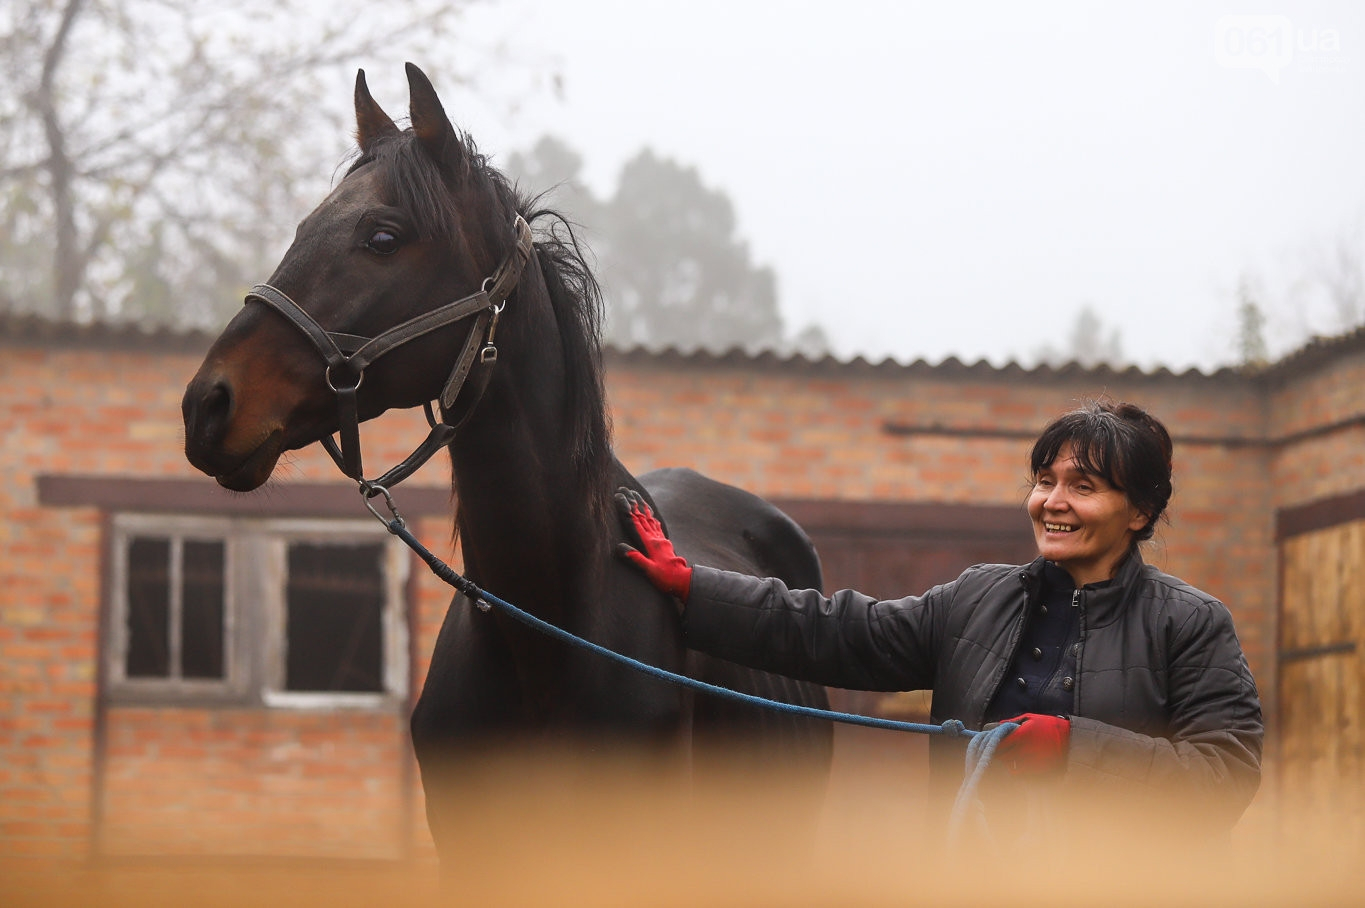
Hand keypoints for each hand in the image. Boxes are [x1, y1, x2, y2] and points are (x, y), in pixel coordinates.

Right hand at [614, 488, 691, 603]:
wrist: (683, 581)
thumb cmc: (665, 578)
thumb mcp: (649, 571)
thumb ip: (635, 558)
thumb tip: (619, 547)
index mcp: (649, 542)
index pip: (635, 521)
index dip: (626, 508)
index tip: (619, 496)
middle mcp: (654, 537)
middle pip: (641, 515)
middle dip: (632, 502)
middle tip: (624, 489)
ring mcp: (660, 539)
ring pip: (649, 517)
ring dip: (641, 505)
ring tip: (635, 495)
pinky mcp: (663, 542)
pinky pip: (656, 524)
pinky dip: (650, 515)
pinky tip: (649, 513)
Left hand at [995, 713, 1069, 774]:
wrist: (1071, 740)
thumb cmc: (1051, 726)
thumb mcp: (1033, 718)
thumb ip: (1014, 721)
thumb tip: (1000, 724)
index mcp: (1022, 734)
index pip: (1001, 741)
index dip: (996, 742)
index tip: (995, 741)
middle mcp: (1025, 748)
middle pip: (1004, 754)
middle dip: (1000, 752)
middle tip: (999, 750)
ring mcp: (1031, 760)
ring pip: (1010, 764)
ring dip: (1007, 761)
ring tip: (1009, 757)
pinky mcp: (1037, 769)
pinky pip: (1020, 772)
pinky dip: (1017, 769)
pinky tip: (1019, 764)